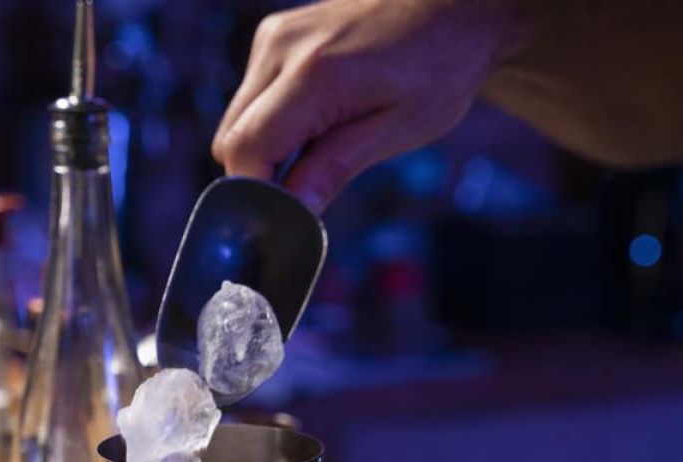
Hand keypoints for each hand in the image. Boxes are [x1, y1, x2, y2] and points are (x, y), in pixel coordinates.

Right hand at [212, 0, 519, 211]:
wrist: (450, 5)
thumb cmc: (440, 65)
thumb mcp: (400, 128)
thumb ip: (337, 167)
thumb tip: (293, 208)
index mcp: (314, 74)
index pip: (247, 148)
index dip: (257, 192)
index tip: (282, 219)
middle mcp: (281, 48)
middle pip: (231, 138)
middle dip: (262, 174)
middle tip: (308, 189)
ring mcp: (274, 36)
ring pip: (238, 118)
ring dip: (267, 147)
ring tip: (324, 145)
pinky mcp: (275, 33)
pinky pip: (253, 95)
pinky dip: (274, 119)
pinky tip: (319, 118)